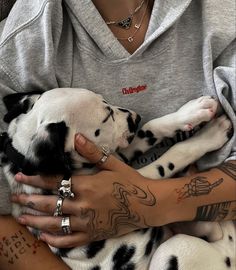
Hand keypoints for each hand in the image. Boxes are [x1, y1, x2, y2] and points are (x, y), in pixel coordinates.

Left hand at [12, 134, 156, 247]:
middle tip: (15, 197)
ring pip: (54, 223)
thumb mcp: (112, 164)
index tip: (20, 177)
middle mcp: (82, 204)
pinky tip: (42, 238)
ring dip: (35, 221)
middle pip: (49, 203)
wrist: (147, 205)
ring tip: (21, 218)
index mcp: (86, 185)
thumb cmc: (130, 182)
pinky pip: (68, 240)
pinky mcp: (92, 234)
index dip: (35, 179)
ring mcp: (86, 222)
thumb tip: (77, 136)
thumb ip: (92, 152)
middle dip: (29, 200)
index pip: (54, 181)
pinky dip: (54, 240)